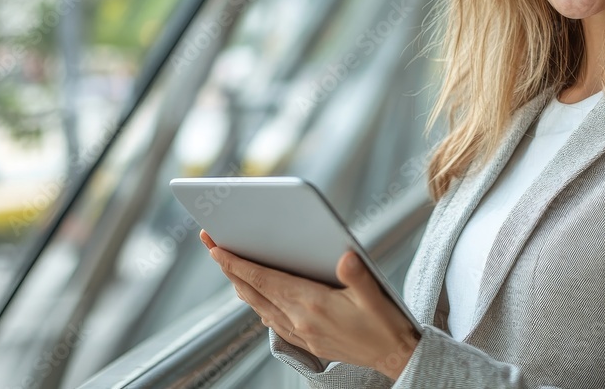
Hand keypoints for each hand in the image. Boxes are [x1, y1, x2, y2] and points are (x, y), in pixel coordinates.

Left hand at [200, 230, 419, 380]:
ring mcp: (300, 332)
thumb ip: (358, 276)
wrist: (393, 357)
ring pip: (259, 305)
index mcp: (313, 305)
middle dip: (229, 268)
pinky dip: (257, 302)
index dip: (238, 264)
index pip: (265, 280)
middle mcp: (300, 320)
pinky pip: (270, 318)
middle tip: (211, 246)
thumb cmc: (385, 325)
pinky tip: (256, 296)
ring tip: (228, 266)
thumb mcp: (375, 297)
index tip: (217, 248)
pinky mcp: (305, 340)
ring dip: (240, 285)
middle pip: (254, 291)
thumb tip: (344, 257)